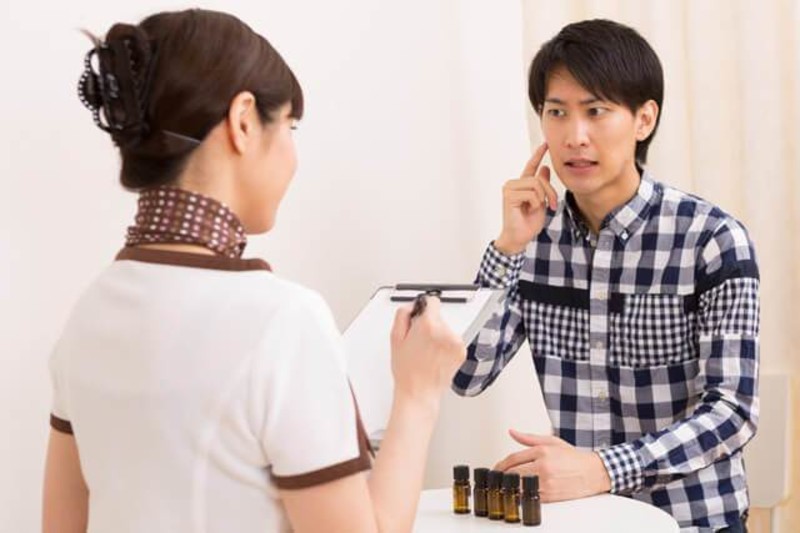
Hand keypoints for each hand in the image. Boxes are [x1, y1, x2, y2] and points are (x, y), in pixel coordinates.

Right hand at [389, 296, 465, 402]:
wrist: (419, 391)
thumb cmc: (407, 370)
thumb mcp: (395, 338)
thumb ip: (402, 314)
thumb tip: (412, 305)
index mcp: (428, 325)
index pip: (433, 301)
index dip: (424, 306)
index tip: (422, 311)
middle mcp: (445, 331)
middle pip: (439, 316)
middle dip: (429, 324)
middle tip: (419, 341)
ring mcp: (456, 342)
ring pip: (447, 328)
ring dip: (439, 335)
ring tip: (427, 351)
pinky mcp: (462, 351)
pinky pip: (454, 340)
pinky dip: (447, 345)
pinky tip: (436, 356)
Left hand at [494, 429, 611, 502]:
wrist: (593, 473)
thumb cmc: (573, 458)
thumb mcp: (551, 442)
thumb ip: (528, 438)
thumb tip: (512, 432)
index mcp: (542, 452)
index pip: (513, 459)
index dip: (501, 465)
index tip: (496, 468)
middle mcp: (543, 467)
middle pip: (513, 473)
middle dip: (502, 476)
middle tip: (497, 477)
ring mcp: (546, 482)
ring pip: (519, 485)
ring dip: (510, 486)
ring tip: (506, 484)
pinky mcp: (550, 495)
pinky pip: (529, 496)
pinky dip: (522, 494)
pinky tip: (519, 491)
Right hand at [495, 143, 557, 254]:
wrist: (519, 237)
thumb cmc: (528, 223)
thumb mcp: (541, 202)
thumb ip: (542, 186)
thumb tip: (544, 168)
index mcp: (522, 185)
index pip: (531, 166)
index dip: (538, 155)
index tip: (545, 143)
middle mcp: (514, 184)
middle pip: (538, 178)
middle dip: (549, 192)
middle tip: (551, 205)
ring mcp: (509, 189)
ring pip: (536, 184)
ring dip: (542, 198)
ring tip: (537, 208)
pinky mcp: (509, 195)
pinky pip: (531, 193)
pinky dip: (535, 203)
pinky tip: (528, 210)